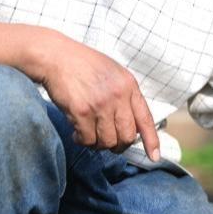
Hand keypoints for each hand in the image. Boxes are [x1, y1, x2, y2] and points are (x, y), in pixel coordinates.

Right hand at [29, 31, 159, 159]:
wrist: (57, 57)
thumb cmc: (85, 65)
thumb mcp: (115, 74)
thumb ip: (126, 96)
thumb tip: (133, 125)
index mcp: (129, 86)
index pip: (146, 119)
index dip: (151, 140)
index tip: (155, 156)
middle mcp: (118, 96)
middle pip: (127, 136)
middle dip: (119, 145)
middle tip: (109, 143)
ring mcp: (100, 105)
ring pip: (107, 141)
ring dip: (98, 144)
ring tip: (90, 134)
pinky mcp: (81, 112)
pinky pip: (88, 139)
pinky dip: (82, 140)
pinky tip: (77, 132)